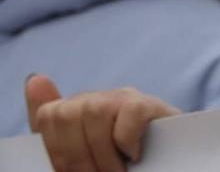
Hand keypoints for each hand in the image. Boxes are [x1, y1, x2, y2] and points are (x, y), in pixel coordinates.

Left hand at [24, 76, 177, 170]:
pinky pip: (131, 113)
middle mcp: (100, 99)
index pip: (49, 115)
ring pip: (96, 111)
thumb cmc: (116, 164)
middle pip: (68, 114)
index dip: (55, 150)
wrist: (163, 165)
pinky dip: (127, 140)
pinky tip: (133, 155)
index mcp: (77, 112)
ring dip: (103, 154)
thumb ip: (53, 128)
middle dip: (77, 157)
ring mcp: (126, 99)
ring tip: (116, 171)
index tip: (69, 171)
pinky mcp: (152, 105)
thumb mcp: (80, 154)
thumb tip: (35, 79)